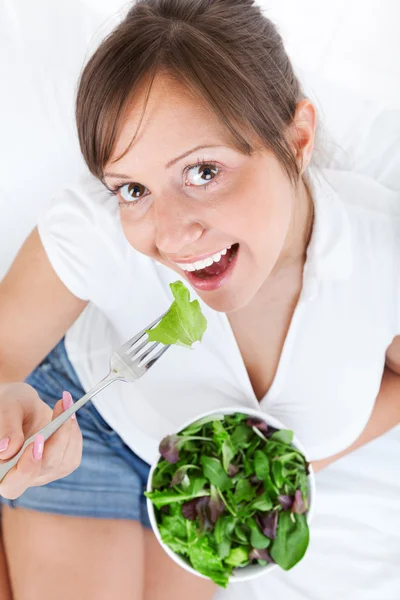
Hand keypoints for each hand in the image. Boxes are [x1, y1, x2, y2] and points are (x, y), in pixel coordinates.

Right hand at [0, 382, 81, 498]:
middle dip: (56, 441)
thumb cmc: (10, 407)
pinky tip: (69, 415)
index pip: (13, 483)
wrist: (22, 407)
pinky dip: (74, 433)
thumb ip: (6, 429)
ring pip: (62, 462)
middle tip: (63, 417)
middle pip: (43, 469)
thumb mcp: (6, 409)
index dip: (26, 468)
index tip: (36, 442)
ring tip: (64, 405)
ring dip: (68, 431)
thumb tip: (5, 451)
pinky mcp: (59, 465)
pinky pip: (72, 456)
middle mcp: (22, 477)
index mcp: (2, 469)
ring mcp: (42, 473)